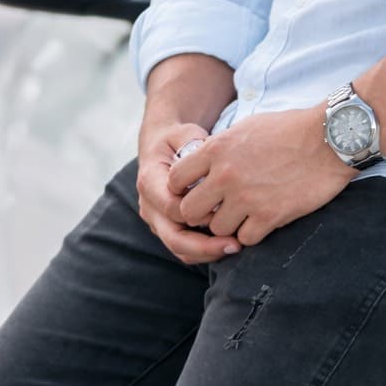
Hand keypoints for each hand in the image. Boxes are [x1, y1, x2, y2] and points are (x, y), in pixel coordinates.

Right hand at [136, 118, 242, 265]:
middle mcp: (149, 206)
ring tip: (236, 247)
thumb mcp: (183, 132)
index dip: (198, 213)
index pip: (171, 207)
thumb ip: (192, 141)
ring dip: (207, 253)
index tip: (226, 211)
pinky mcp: (168, 228)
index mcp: (149, 182)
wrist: (162, 147)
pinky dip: (205, 251)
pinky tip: (228, 246)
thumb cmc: (176, 139)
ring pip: (179, 248)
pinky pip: (184, 248)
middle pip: (173, 237)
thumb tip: (208, 154)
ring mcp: (157, 220)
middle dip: (204, 246)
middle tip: (235, 245)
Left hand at [166, 105, 354, 247]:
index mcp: (217, 149)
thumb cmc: (291, 128)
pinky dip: (252, 233)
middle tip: (216, 210)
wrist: (328, 139)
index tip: (195, 192)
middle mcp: (226, 175)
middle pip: (190, 211)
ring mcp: (246, 198)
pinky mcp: (269, 216)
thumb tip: (205, 162)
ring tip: (244, 214)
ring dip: (228, 225)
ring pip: (217, 229)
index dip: (181, 189)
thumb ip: (221, 147)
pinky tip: (263, 220)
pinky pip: (245, 238)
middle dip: (201, 213)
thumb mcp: (247, 127)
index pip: (176, 179)